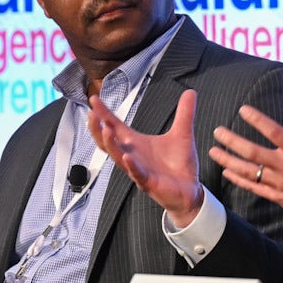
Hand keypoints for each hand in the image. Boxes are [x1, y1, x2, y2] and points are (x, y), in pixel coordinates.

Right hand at [88, 88, 202, 228]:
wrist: (190, 190)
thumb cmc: (180, 165)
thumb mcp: (183, 134)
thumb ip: (184, 113)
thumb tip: (190, 92)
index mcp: (135, 143)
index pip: (115, 126)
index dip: (103, 113)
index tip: (93, 99)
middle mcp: (132, 156)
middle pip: (107, 143)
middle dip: (97, 129)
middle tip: (91, 114)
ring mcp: (137, 169)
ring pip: (117, 157)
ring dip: (110, 144)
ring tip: (106, 130)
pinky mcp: (148, 182)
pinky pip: (136, 174)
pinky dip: (131, 165)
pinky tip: (127, 156)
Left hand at [209, 93, 282, 231]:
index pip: (275, 132)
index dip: (258, 120)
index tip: (243, 110)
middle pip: (253, 153)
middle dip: (232, 142)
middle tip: (217, 131)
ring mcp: (280, 183)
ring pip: (249, 171)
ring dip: (229, 160)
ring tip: (213, 150)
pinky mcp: (278, 196)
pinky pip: (254, 187)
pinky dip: (238, 179)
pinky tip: (226, 171)